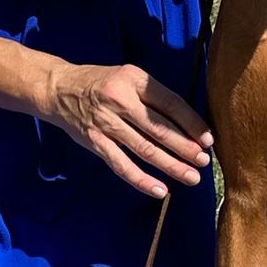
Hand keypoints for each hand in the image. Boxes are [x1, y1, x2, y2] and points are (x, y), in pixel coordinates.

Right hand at [41, 62, 212, 198]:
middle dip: (185, 148)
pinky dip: (141, 180)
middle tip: (204, 162)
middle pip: (159, 129)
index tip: (208, 139)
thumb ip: (153, 95)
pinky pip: (121, 165)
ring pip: (144, 149)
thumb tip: (188, 123)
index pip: (169, 103)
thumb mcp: (129, 76)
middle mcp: (119, 101)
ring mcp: (106, 124)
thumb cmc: (102, 83)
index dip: (191, 123)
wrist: (59, 90)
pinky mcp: (95, 143)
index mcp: (133, 80)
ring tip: (191, 177)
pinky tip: (160, 190)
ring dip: (170, 166)